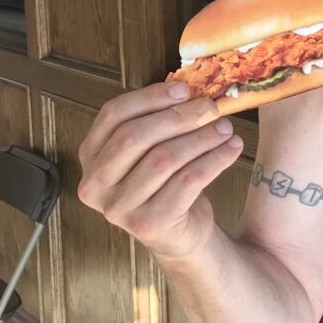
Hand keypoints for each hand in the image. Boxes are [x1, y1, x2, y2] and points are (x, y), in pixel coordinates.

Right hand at [77, 81, 243, 259]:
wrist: (179, 233)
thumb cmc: (165, 182)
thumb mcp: (153, 148)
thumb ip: (160, 120)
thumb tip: (190, 89)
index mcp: (91, 156)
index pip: (112, 115)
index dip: (150, 97)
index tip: (185, 90)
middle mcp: (95, 184)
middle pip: (135, 136)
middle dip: (180, 117)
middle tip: (211, 108)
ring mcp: (118, 208)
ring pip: (164, 158)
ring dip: (202, 137)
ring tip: (225, 128)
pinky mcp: (148, 224)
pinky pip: (187, 181)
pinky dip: (214, 160)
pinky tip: (231, 148)